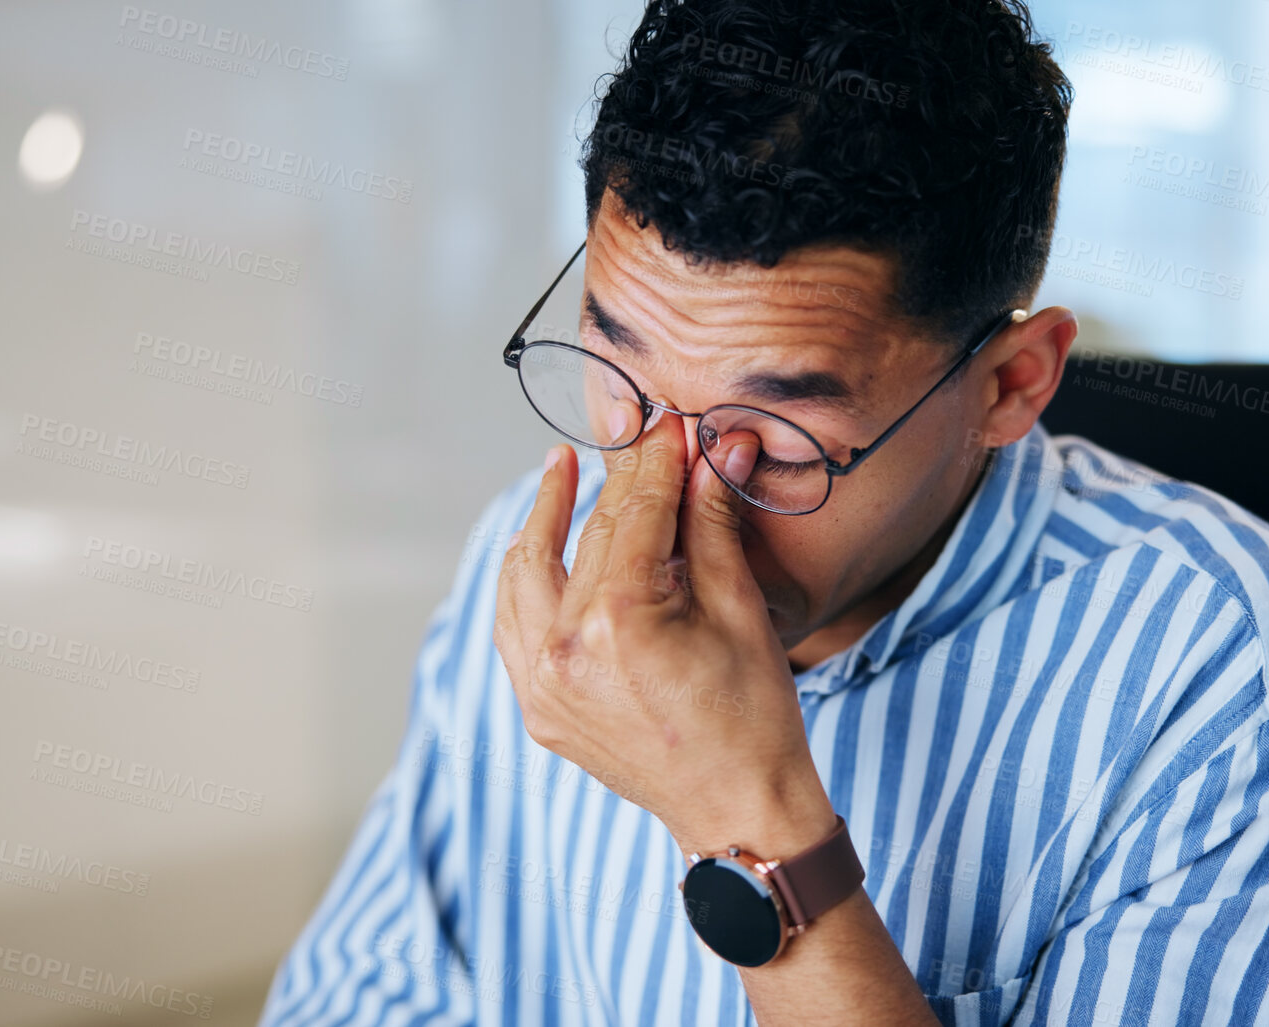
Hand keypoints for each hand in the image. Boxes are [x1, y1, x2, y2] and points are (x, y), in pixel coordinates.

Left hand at [493, 402, 836, 857]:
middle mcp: (564, 650)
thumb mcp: (741, 610)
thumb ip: (712, 525)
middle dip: (620, 482)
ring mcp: (541, 683)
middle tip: (638, 436)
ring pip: (527, 573)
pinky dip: (524, 580)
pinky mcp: (537, 707)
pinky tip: (538, 547)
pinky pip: (513, 624)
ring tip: (559, 470)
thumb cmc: (754, 718)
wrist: (737, 812)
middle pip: (590, 538)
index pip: (637, 516)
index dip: (659, 462)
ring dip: (545, 519)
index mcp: (619, 622)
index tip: (670, 424)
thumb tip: (715, 451)